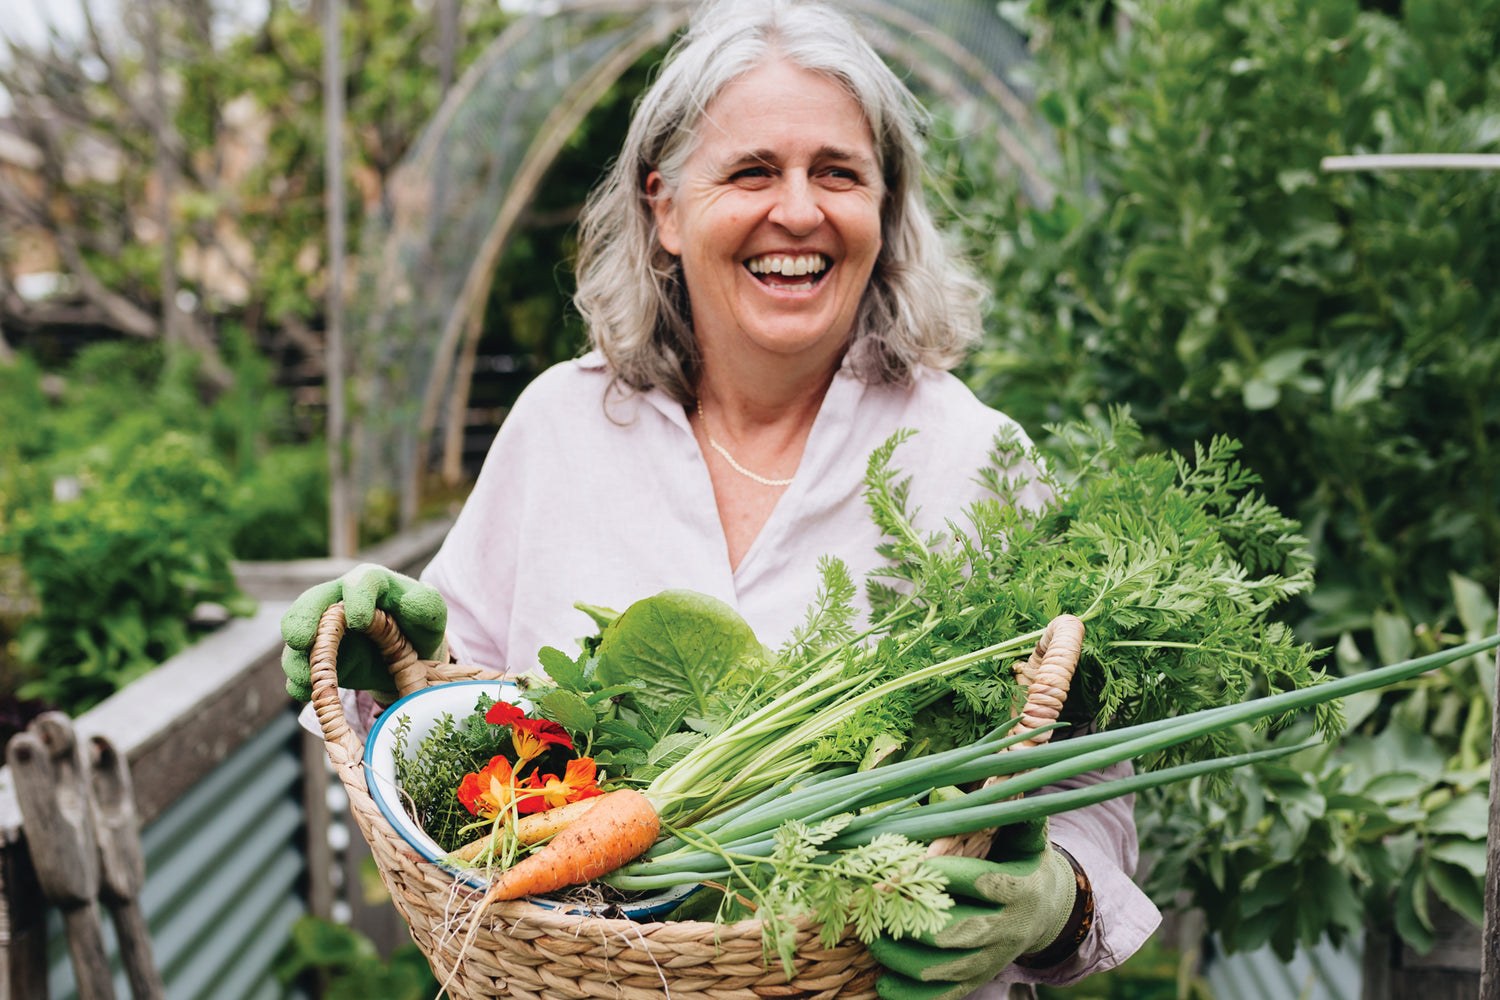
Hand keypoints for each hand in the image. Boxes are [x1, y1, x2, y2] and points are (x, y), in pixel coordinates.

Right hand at [280, 563, 447, 701]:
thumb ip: (425, 603)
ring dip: (297, 657)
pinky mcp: (319, 657)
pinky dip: (299, 681)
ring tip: (304, 677)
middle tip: (301, 640)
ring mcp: (323, 629)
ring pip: (299, 638)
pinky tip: (304, 691)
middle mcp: (339, 600)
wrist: (409, 656)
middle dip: (303, 620)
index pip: (360, 582)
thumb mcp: (430, 612)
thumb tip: (408, 602)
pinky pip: (300, 667)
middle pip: (312, 602)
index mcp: (370, 583)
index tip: (359, 621)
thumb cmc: (418, 625)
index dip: (356, 599)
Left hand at [868, 820, 1079, 999]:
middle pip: (956, 932)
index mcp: (1017, 888)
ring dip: (900, 956)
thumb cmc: (1022, 862)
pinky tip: (881, 984)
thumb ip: (1015, 811)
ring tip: (869, 935)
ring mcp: (990, 960)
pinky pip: (942, 998)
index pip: (980, 883)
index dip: (940, 876)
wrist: (1046, 913)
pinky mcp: (975, 980)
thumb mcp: (1026, 835)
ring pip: (942, 969)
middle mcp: (1005, 928)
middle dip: (909, 918)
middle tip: (869, 900)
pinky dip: (910, 997)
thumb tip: (1012, 764)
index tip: (897, 865)